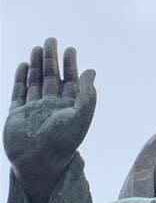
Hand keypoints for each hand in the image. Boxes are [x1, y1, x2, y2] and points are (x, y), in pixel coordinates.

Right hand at [3, 38, 95, 202]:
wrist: (38, 162)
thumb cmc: (63, 142)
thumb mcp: (81, 116)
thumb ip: (88, 94)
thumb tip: (92, 71)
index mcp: (68, 108)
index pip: (70, 81)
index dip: (70, 65)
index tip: (70, 49)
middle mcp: (51, 107)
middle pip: (51, 78)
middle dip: (52, 59)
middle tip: (52, 40)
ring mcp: (33, 110)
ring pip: (35, 82)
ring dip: (36, 65)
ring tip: (38, 48)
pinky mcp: (17, 115)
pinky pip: (19, 93)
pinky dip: (21, 79)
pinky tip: (24, 65)